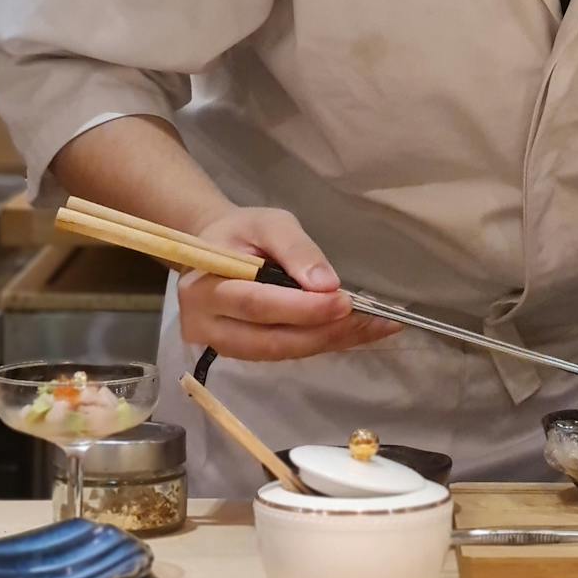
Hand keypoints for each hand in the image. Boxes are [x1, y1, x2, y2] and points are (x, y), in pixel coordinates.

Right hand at [176, 207, 400, 360]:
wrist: (216, 248)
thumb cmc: (241, 232)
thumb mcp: (268, 224)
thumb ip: (295, 249)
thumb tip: (326, 284)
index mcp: (203, 288)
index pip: (256, 304)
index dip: (302, 308)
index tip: (343, 300)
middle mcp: (206, 326)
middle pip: (271, 339)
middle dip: (323, 330)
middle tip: (369, 319)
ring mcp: (223, 346)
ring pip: (282, 352)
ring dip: (331, 341)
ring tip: (374, 326)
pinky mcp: (244, 354)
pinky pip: (287, 353)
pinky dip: (324, 342)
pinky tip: (357, 331)